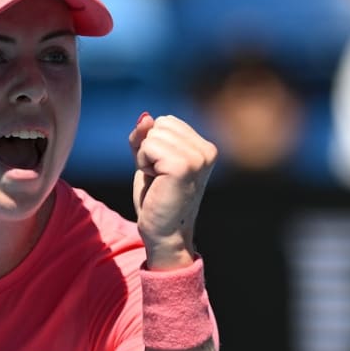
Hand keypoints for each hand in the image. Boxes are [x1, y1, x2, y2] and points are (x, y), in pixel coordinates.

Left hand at [128, 113, 217, 269]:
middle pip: (159, 124)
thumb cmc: (157, 199)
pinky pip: (147, 147)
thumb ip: (146, 136)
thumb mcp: (149, 160)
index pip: (166, 121)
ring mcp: (197, 158)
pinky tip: (156, 182)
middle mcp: (206, 150)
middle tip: (159, 178)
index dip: (153, 144)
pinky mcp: (183, 166)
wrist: (164, 234)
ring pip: (152, 135)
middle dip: (148, 149)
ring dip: (145, 159)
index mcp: (205, 147)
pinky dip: (143, 165)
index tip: (161, 170)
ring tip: (159, 181)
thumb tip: (145, 117)